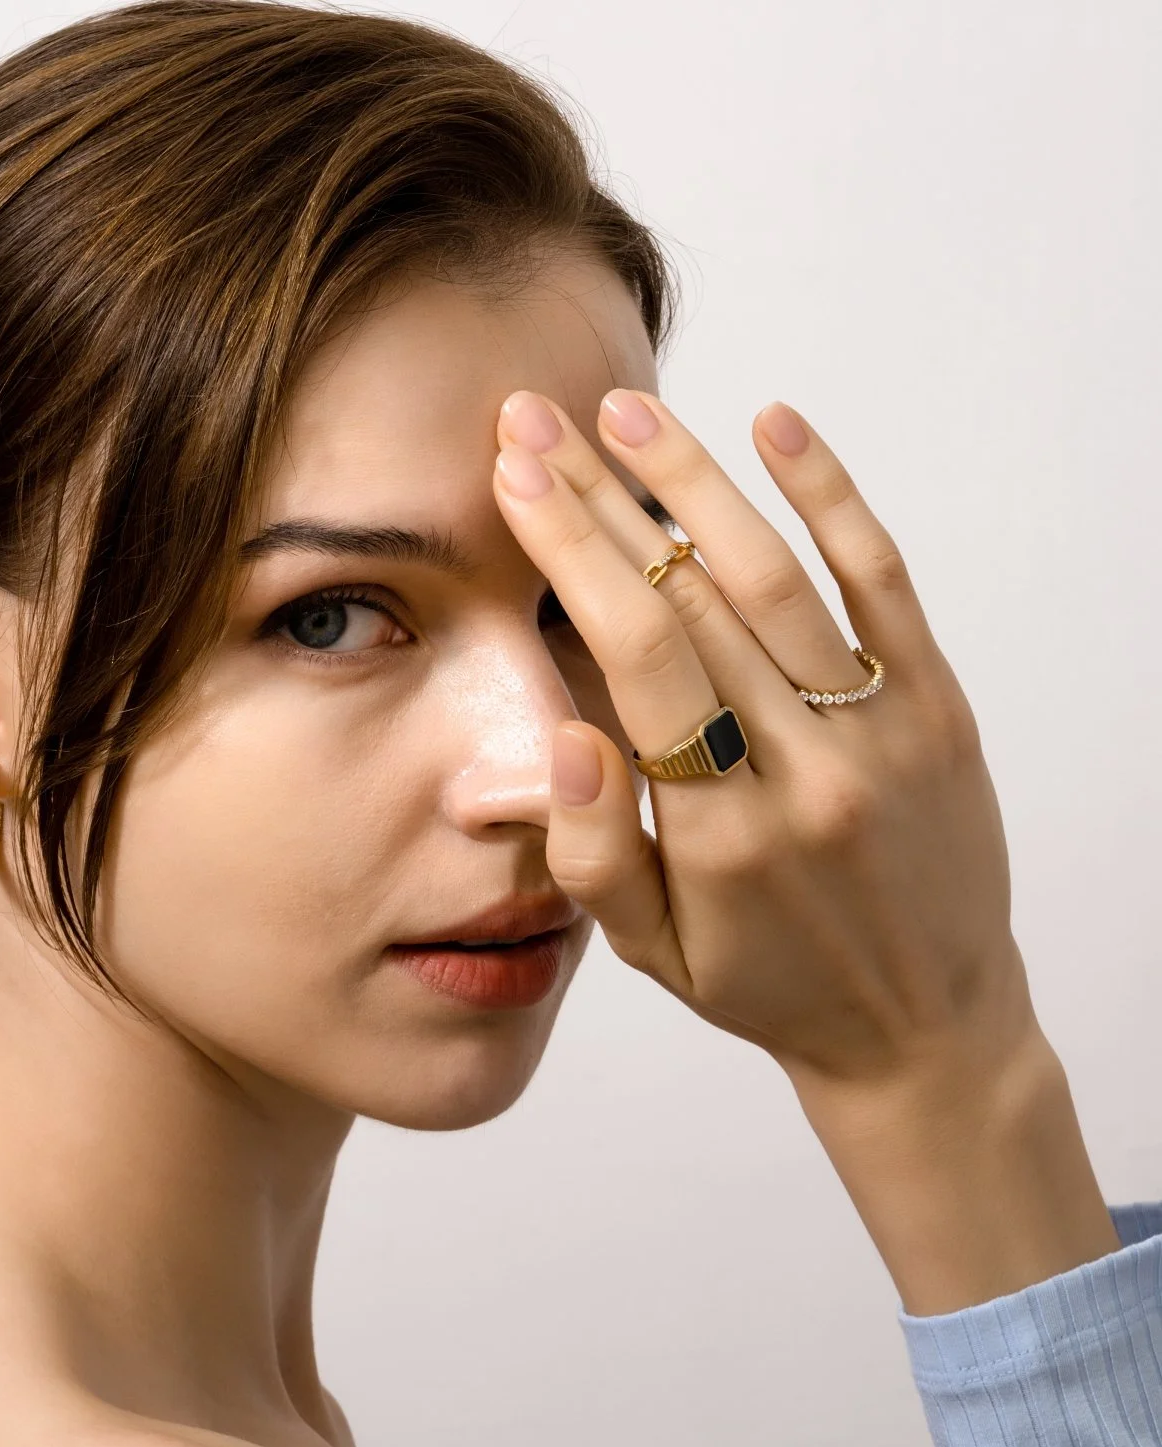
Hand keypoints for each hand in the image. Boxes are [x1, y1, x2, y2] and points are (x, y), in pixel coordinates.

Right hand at [492, 386, 1030, 1092]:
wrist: (926, 1024)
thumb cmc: (768, 982)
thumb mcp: (652, 955)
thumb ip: (591, 856)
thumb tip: (565, 737)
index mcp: (720, 833)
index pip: (636, 657)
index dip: (572, 553)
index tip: (516, 478)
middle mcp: (805, 770)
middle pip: (690, 598)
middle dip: (600, 497)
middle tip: (538, 417)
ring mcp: (882, 730)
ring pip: (775, 576)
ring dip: (695, 481)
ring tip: (625, 412)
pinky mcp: (938, 708)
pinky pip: (883, 583)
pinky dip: (832, 497)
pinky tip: (777, 427)